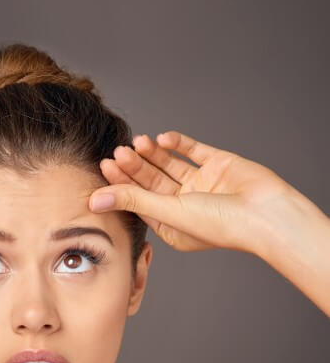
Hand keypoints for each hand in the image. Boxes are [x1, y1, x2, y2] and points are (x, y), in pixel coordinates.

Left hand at [89, 131, 295, 254]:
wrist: (268, 213)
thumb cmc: (221, 223)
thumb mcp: (169, 212)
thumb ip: (132, 200)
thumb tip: (94, 200)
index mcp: (171, 223)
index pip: (138, 200)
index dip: (121, 183)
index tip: (105, 165)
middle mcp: (184, 204)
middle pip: (151, 180)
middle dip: (134, 165)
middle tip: (119, 151)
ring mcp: (201, 184)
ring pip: (169, 164)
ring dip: (152, 153)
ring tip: (138, 141)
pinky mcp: (218, 164)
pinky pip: (192, 150)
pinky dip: (177, 143)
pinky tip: (162, 139)